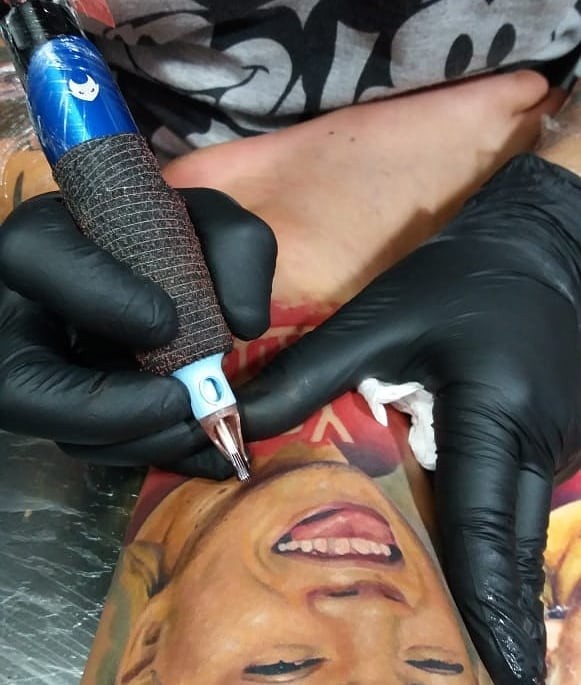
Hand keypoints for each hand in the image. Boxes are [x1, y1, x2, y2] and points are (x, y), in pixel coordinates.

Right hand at [0, 188, 276, 478]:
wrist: (162, 268)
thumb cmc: (174, 238)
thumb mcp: (210, 224)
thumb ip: (237, 250)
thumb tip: (245, 325)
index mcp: (44, 241)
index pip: (32, 256)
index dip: (98, 296)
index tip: (167, 324)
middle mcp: (19, 312)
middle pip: (20, 385)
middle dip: (105, 410)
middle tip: (181, 405)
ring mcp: (35, 368)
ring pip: (55, 432)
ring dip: (131, 442)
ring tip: (197, 429)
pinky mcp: (65, 406)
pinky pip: (89, 447)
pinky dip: (148, 452)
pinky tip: (200, 448)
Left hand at [184, 154, 580, 682]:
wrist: (539, 249)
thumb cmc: (456, 281)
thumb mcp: (380, 320)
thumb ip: (308, 375)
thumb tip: (238, 427)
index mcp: (499, 417)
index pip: (490, 531)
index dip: (491, 610)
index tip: (501, 675)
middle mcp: (542, 446)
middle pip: (512, 550)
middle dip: (491, 615)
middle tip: (465, 668)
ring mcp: (561, 449)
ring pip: (520, 534)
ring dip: (490, 580)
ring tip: (459, 637)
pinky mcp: (558, 442)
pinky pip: (521, 507)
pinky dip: (495, 542)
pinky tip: (469, 563)